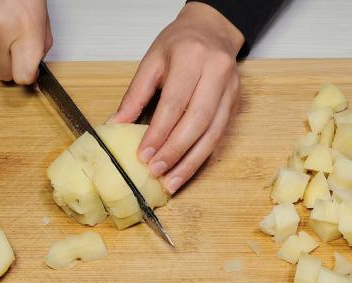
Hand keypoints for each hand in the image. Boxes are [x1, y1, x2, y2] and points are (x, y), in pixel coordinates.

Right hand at [0, 0, 52, 84]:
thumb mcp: (40, 10)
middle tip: (16, 49)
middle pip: (2, 72)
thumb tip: (35, 59)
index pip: (23, 76)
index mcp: (23, 28)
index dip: (27, 75)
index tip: (29, 71)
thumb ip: (39, 39)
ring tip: (1, 17)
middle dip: (11, 65)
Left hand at [110, 2, 243, 193]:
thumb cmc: (179, 44)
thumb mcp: (151, 61)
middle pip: (197, 121)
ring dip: (191, 162)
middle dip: (175, 151)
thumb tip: (117, 125)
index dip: (159, 133)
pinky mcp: (235, 104)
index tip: (144, 155)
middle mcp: (216, 73)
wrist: (212, 31)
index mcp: (191, 58)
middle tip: (157, 172)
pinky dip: (202, 157)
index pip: (174, 103)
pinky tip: (187, 171)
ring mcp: (230, 90)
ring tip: (172, 182)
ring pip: (213, 134)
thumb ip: (135, 95)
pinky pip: (220, 136)